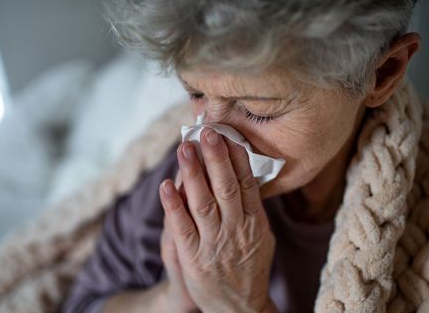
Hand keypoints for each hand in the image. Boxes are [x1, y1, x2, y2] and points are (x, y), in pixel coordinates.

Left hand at [159, 128, 276, 312]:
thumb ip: (252, 208)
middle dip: (216, 158)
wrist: (239, 308)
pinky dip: (174, 206)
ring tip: (185, 148)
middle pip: (227, 188)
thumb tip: (244, 173)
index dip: (237, 158)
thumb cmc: (248, 267)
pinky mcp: (194, 259)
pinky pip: (183, 229)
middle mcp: (237, 231)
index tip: (228, 135)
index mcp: (256, 223)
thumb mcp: (261, 237)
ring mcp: (215, 245)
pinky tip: (167, 185)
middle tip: (206, 133)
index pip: (248, 184)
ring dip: (194, 174)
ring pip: (204, 203)